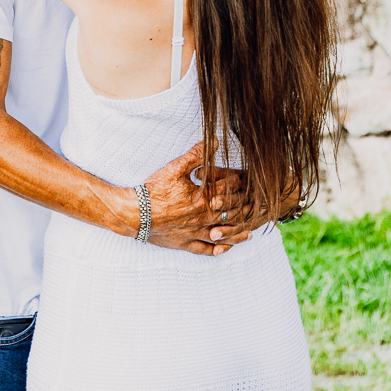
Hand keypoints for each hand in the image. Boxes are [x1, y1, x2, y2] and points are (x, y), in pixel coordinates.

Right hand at [141, 143, 255, 256]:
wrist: (134, 214)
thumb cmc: (154, 190)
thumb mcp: (175, 168)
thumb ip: (197, 155)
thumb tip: (214, 140)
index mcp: (204, 200)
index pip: (230, 194)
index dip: (240, 187)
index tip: (247, 183)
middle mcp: (203, 219)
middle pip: (231, 216)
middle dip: (244, 211)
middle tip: (256, 209)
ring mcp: (195, 233)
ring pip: (222, 235)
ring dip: (237, 233)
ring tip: (250, 233)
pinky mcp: (185, 243)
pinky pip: (205, 249)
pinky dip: (217, 249)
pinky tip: (225, 249)